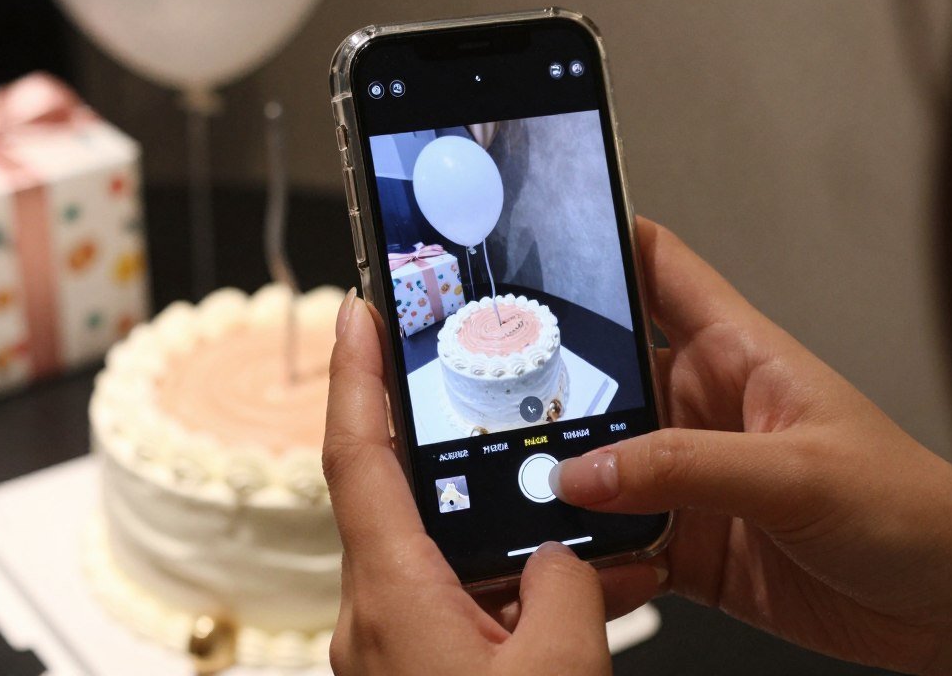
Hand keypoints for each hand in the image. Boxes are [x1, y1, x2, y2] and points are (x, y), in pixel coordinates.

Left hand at [323, 290, 658, 674]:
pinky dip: (521, 590)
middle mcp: (379, 616)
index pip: (357, 455)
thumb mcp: (561, 670)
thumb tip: (561, 555)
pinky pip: (468, 603)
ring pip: (453, 555)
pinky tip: (586, 598)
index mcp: (395, 597)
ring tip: (596, 541)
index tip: (357, 312)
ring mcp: (398, 646)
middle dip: (470, 450)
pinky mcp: (423, 669)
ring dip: (519, 538)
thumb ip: (568, 586)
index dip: (354, 373)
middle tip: (510, 407)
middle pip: (413, 497)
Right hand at [550, 217, 951, 674]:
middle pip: (605, 370)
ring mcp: (688, 475)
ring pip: (599, 459)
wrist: (946, 609)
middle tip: (500, 395)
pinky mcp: (685, 539)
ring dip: (565, 473)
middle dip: (553, 380)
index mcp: (736, 354)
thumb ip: (687, 468)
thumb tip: (587, 471)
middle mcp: (702, 408)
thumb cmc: (908, 509)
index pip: (659, 269)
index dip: (603, 240)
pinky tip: (576, 550)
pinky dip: (591, 545)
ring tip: (525, 482)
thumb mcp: (798, 474)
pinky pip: (616, 534)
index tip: (539, 236)